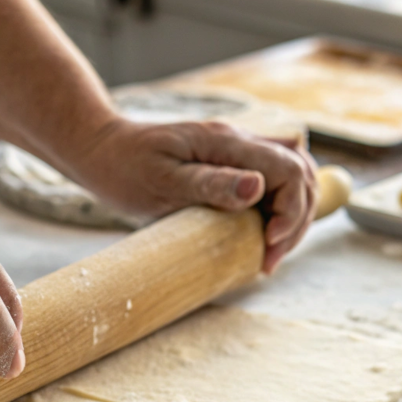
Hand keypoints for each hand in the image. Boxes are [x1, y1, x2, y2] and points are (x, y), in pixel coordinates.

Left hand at [68, 118, 318, 272]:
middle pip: (301, 173)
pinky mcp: (231, 164)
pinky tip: (264, 233)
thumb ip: (211, 183)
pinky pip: (273, 180)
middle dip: (298, 219)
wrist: (101, 150)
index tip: (268, 247)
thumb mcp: (163, 181)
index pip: (290, 170)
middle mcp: (239, 141)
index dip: (292, 212)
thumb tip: (257, 187)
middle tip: (269, 259)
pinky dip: (279, 208)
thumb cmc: (124, 167)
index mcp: (227, 142)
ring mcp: (237, 151)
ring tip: (269, 253)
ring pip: (293, 176)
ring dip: (293, 215)